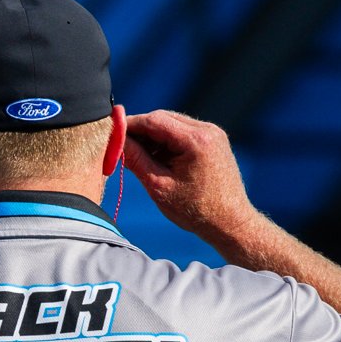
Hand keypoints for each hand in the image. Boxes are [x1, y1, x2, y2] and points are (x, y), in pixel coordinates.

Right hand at [123, 110, 258, 241]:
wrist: (230, 223)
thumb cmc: (196, 211)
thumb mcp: (159, 186)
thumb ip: (136, 159)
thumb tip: (116, 141)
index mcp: (196, 140)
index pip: (154, 120)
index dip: (129, 124)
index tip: (111, 131)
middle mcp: (207, 130)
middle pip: (163, 118)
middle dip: (140, 130)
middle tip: (121, 146)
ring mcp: (213, 134)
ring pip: (172, 124)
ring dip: (153, 136)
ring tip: (139, 157)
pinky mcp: (213, 140)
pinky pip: (183, 132)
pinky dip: (167, 141)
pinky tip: (157, 159)